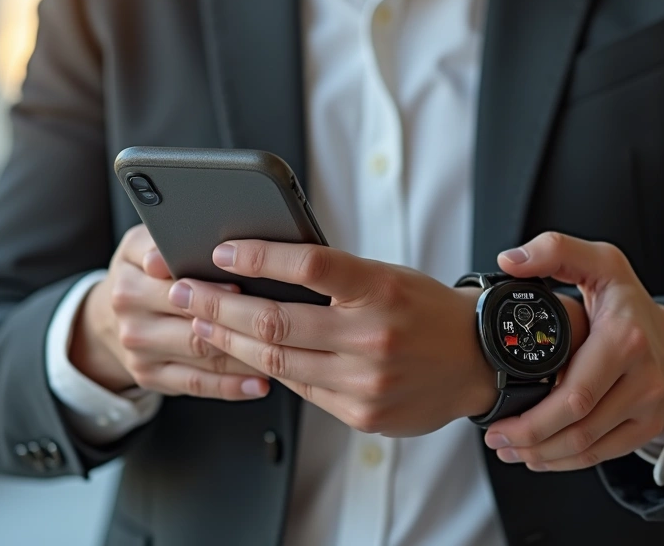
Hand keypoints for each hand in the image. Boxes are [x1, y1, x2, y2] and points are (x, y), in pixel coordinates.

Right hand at [70, 225, 269, 399]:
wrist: (106, 320)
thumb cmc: (139, 274)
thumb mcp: (139, 247)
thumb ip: (159, 241)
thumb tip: (176, 247)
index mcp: (129, 285)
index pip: (177, 287)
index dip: (214, 289)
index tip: (243, 287)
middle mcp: (132, 323)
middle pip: (194, 327)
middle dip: (237, 324)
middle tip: (276, 323)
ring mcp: (141, 355)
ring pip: (202, 358)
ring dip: (244, 358)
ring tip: (281, 351)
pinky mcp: (152, 379)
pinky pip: (197, 385)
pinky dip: (231, 386)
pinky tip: (260, 383)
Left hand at [167, 241, 498, 436]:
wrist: (478, 360)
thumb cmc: (425, 310)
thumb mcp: (387, 276)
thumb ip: (334, 278)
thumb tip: (263, 271)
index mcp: (382, 289)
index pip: (310, 264)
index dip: (259, 256)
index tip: (222, 249)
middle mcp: (374, 336)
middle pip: (276, 320)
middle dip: (219, 305)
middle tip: (185, 290)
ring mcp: (367, 380)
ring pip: (277, 360)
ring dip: (229, 341)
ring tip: (201, 323)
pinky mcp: (361, 412)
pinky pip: (300, 388)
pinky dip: (267, 369)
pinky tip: (245, 354)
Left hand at [483, 232, 663, 470]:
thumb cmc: (623, 299)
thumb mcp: (598, 262)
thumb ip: (555, 250)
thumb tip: (510, 262)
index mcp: (624, 337)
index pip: (575, 393)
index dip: (532, 417)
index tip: (495, 420)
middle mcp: (643, 376)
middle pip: (578, 427)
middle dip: (530, 440)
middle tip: (495, 439)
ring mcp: (649, 405)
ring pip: (588, 447)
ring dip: (542, 455)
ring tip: (508, 449)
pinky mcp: (647, 426)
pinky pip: (602, 455)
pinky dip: (565, 461)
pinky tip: (537, 456)